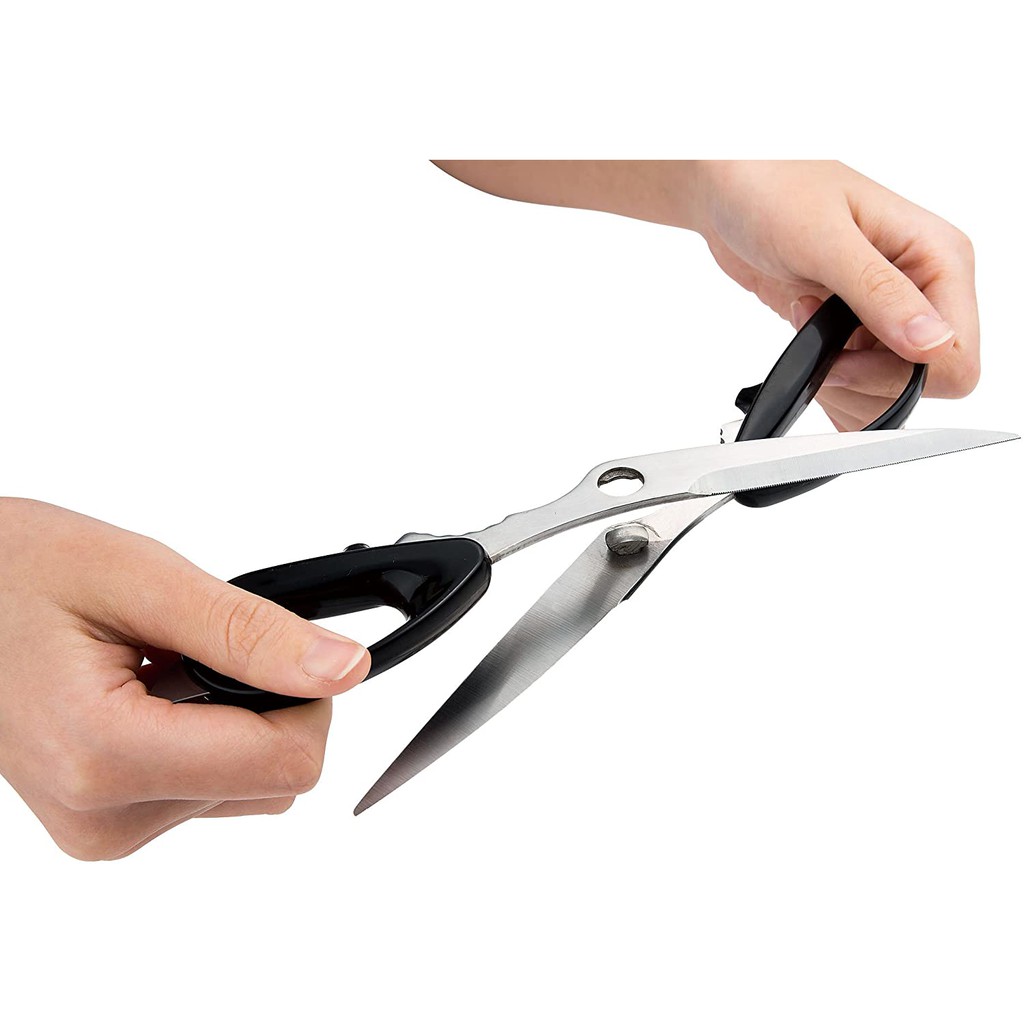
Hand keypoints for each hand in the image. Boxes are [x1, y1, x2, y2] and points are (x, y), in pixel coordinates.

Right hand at [0, 498, 369, 859]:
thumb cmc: (14, 573)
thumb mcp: (142, 579)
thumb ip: (250, 633)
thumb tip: (344, 669)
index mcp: (107, 759)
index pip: (288, 764)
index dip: (309, 698)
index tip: (276, 647)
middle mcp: (104, 818)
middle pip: (275, 779)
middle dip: (265, 704)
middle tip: (195, 647)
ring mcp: (102, 829)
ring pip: (247, 785)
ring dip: (231, 719)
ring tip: (159, 666)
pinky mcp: (105, 823)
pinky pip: (206, 788)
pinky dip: (202, 734)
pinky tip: (151, 691)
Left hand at [690, 161, 979, 428]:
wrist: (730, 190)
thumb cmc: (774, 189)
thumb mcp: (825, 239)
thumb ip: (879, 293)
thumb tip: (931, 341)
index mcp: (939, 257)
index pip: (956, 357)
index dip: (899, 373)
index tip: (847, 355)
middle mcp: (923, 289)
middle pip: (923, 384)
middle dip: (865, 380)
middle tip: (823, 344)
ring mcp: (890, 314)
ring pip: (890, 393)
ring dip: (843, 382)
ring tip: (811, 330)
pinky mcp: (857, 331)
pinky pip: (862, 388)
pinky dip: (833, 386)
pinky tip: (808, 349)